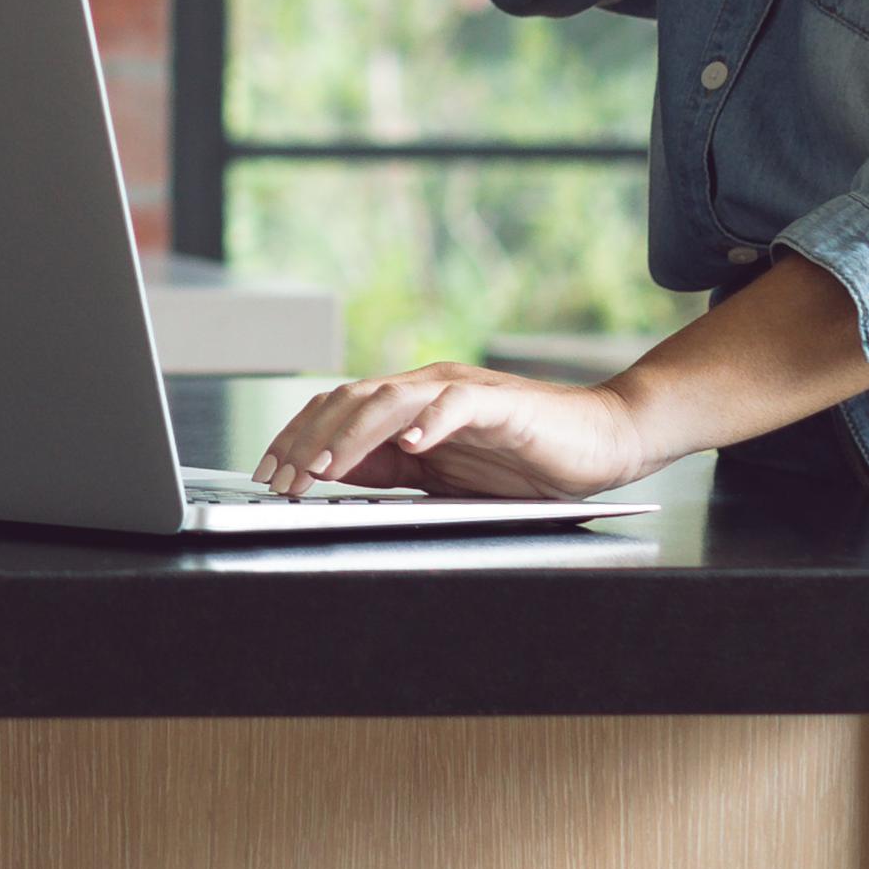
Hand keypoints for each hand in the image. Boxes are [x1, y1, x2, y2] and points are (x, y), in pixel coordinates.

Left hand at [249, 361, 669, 502]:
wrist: (600, 441)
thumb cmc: (523, 461)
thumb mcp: (439, 475)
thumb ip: (387, 469)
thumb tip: (328, 474)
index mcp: (407, 404)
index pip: (336, 409)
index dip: (296, 438)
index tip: (268, 475)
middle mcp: (426, 388)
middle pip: (350, 400)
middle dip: (308, 440)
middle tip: (282, 479)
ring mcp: (460, 392)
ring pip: (391, 399)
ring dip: (352, 434)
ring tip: (325, 466)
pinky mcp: (500, 403)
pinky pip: (457, 405)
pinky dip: (431, 422)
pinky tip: (412, 444)